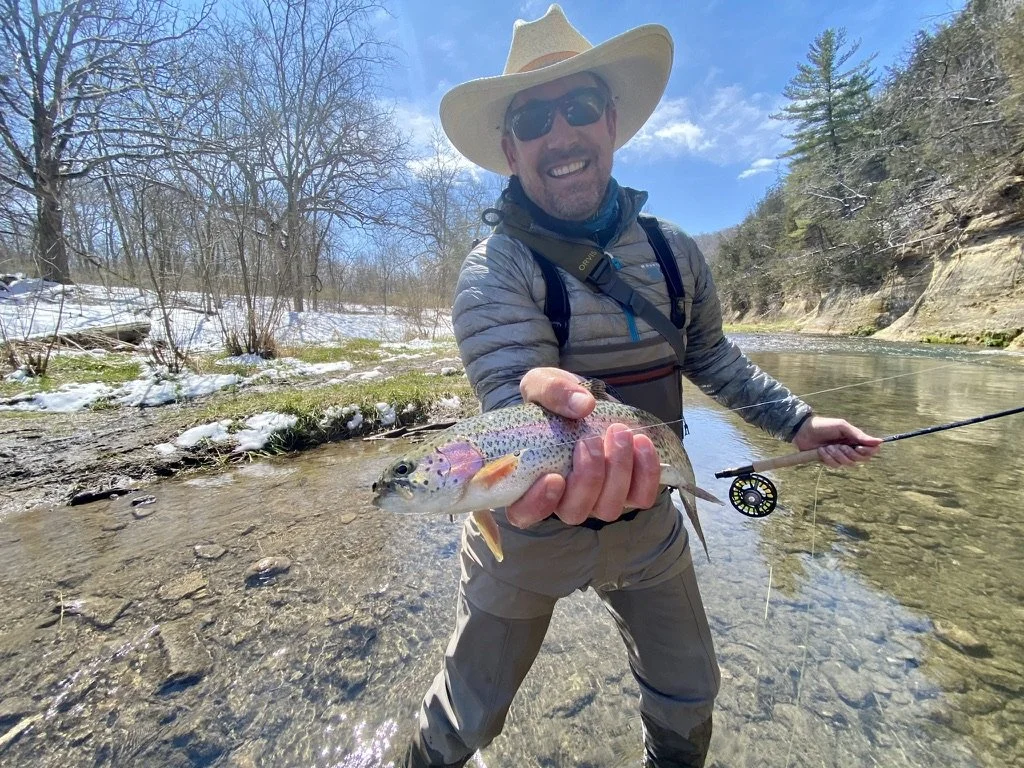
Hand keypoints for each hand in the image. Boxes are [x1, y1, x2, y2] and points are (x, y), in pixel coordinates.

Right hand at [505, 367, 662, 527]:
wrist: (585, 400)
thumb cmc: (553, 399)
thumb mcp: (542, 383)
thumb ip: (552, 391)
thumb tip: (583, 405)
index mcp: (528, 482)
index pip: (524, 513)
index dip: (538, 505)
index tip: (553, 477)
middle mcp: (562, 499)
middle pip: (574, 512)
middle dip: (588, 478)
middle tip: (591, 440)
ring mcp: (596, 500)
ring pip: (608, 508)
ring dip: (618, 471)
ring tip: (619, 432)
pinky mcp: (627, 492)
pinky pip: (640, 497)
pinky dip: (645, 473)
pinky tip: (641, 442)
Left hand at [793, 415, 881, 468]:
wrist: (804, 430)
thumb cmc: (824, 425)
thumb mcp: (842, 427)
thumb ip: (859, 435)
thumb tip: (879, 442)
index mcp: (856, 439)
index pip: (871, 450)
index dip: (868, 451)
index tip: (859, 448)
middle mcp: (851, 449)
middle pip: (861, 459)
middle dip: (851, 454)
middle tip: (840, 446)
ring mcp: (840, 456)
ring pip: (848, 463)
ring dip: (837, 455)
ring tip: (827, 447)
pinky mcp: (830, 461)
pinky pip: (835, 465)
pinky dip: (828, 458)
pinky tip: (821, 451)